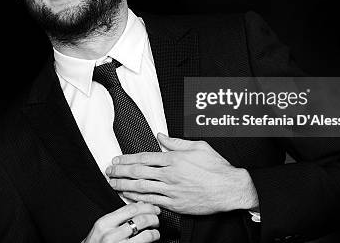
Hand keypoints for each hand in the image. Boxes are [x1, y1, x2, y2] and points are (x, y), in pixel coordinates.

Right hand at [82, 202, 160, 242]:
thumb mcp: (103, 227)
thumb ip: (119, 216)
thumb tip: (140, 205)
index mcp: (105, 223)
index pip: (131, 209)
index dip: (146, 207)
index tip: (153, 208)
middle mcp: (111, 235)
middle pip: (141, 220)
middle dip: (153, 218)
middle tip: (156, 219)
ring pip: (146, 236)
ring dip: (154, 233)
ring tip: (155, 232)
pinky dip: (150, 242)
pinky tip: (151, 241)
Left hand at [106, 134, 258, 214]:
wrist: (230, 189)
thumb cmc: (217, 168)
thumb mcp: (198, 146)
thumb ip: (176, 142)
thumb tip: (160, 135)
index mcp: (174, 159)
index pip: (145, 157)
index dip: (128, 159)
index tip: (117, 160)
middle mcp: (170, 175)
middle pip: (139, 172)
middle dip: (121, 172)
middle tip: (109, 171)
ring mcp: (172, 191)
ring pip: (142, 188)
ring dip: (125, 186)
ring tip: (113, 184)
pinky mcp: (176, 204)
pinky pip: (153, 201)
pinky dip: (139, 199)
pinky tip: (130, 198)